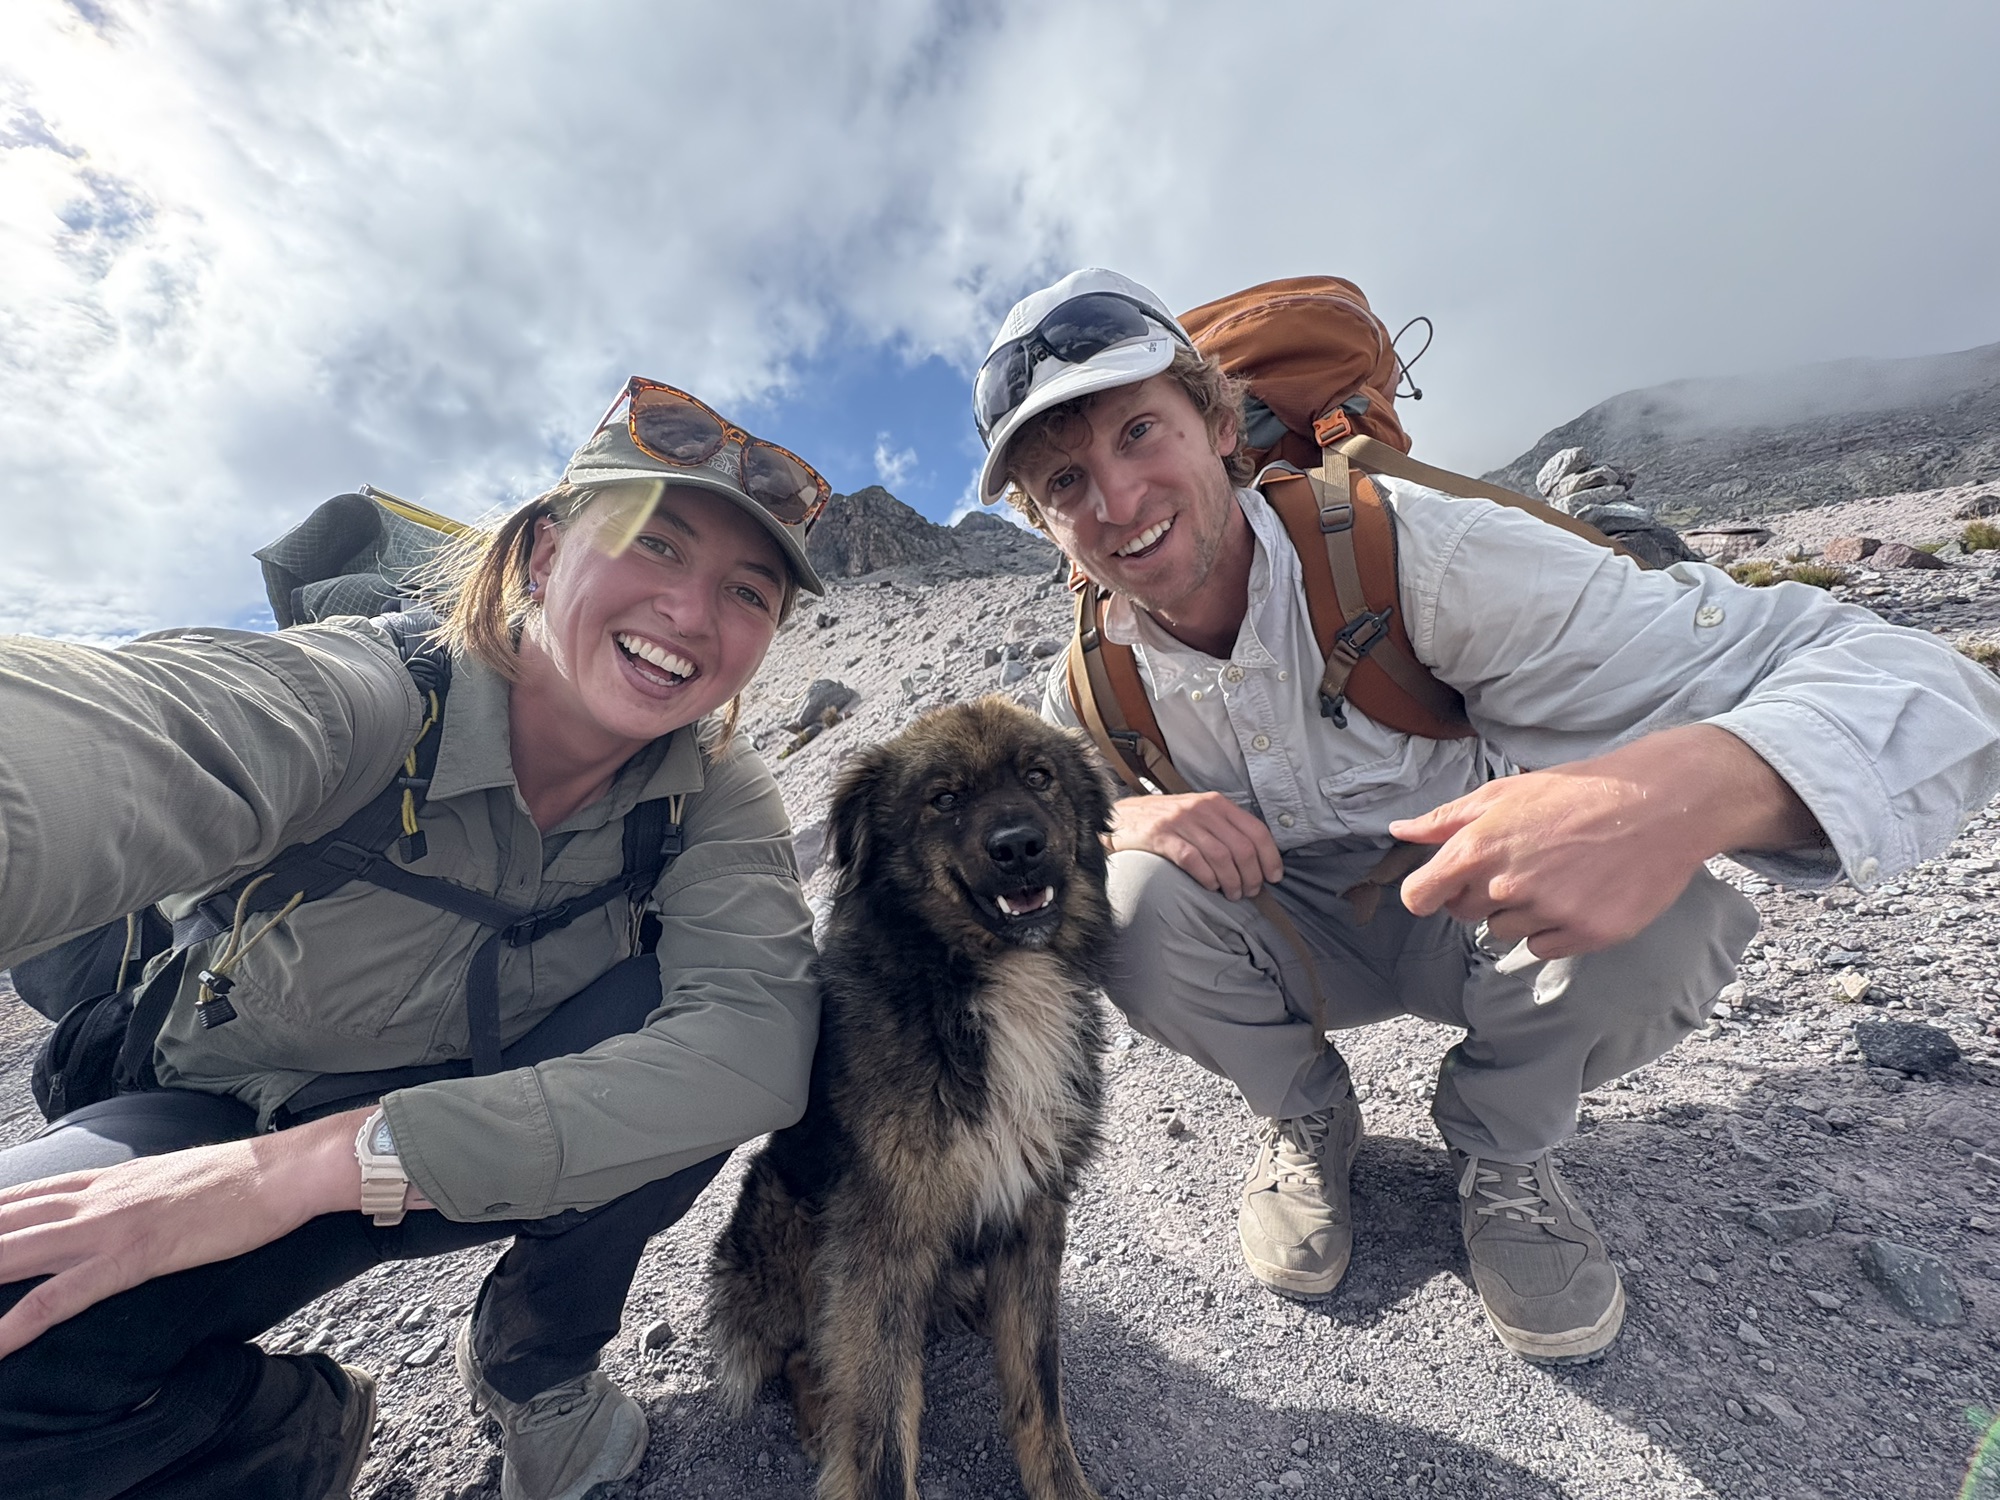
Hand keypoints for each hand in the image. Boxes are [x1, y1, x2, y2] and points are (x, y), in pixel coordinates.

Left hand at [0, 1106, 372, 1357]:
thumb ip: (128, 1194)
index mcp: (101, 1178)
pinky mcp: (134, 1255)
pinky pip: (61, 1296)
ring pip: (14, 1252)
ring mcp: (108, 1226)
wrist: (282, 1170)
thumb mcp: (169, 1180)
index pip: (15, 1198)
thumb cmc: (239, 1179)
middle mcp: (92, 1197)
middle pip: (1, 1223)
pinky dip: (18, 1322)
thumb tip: (110, 1212)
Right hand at [1109, 791, 1283, 899]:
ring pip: (1221, 856)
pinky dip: (1207, 878)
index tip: (1274, 877)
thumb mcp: (1199, 814)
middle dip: (1251, 875)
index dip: (1270, 857)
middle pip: (1242, 847)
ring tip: (1232, 895)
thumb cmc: (1166, 822)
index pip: (1256, 830)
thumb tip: (1257, 858)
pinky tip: (1210, 887)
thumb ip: (1224, 828)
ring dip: (1232, 881)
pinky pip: (1194, 860)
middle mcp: (1202, 809)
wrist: (1123, 818)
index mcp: (1217, 803)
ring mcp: (1181, 822)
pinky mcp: (1162, 837)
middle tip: (1250, 892)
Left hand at [1390, 724, 1819, 959]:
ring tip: (1557, 872)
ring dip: (1520, 910)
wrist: (1658, 803)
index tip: (1440, 887)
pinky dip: (1554, 928)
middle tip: (1522, 861)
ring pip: (1504, 931)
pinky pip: (1543, 947)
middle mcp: (1506, 885)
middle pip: (1463, 913)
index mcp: (1478, 847)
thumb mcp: (1504, 792)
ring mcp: (1547, 913)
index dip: (1427, 892)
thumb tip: (1398, 832)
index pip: (1420, 896)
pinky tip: (1578, 893)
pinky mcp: (1585, 935)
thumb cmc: (1576, 792)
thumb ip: (1446, 818)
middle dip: (1480, 892)